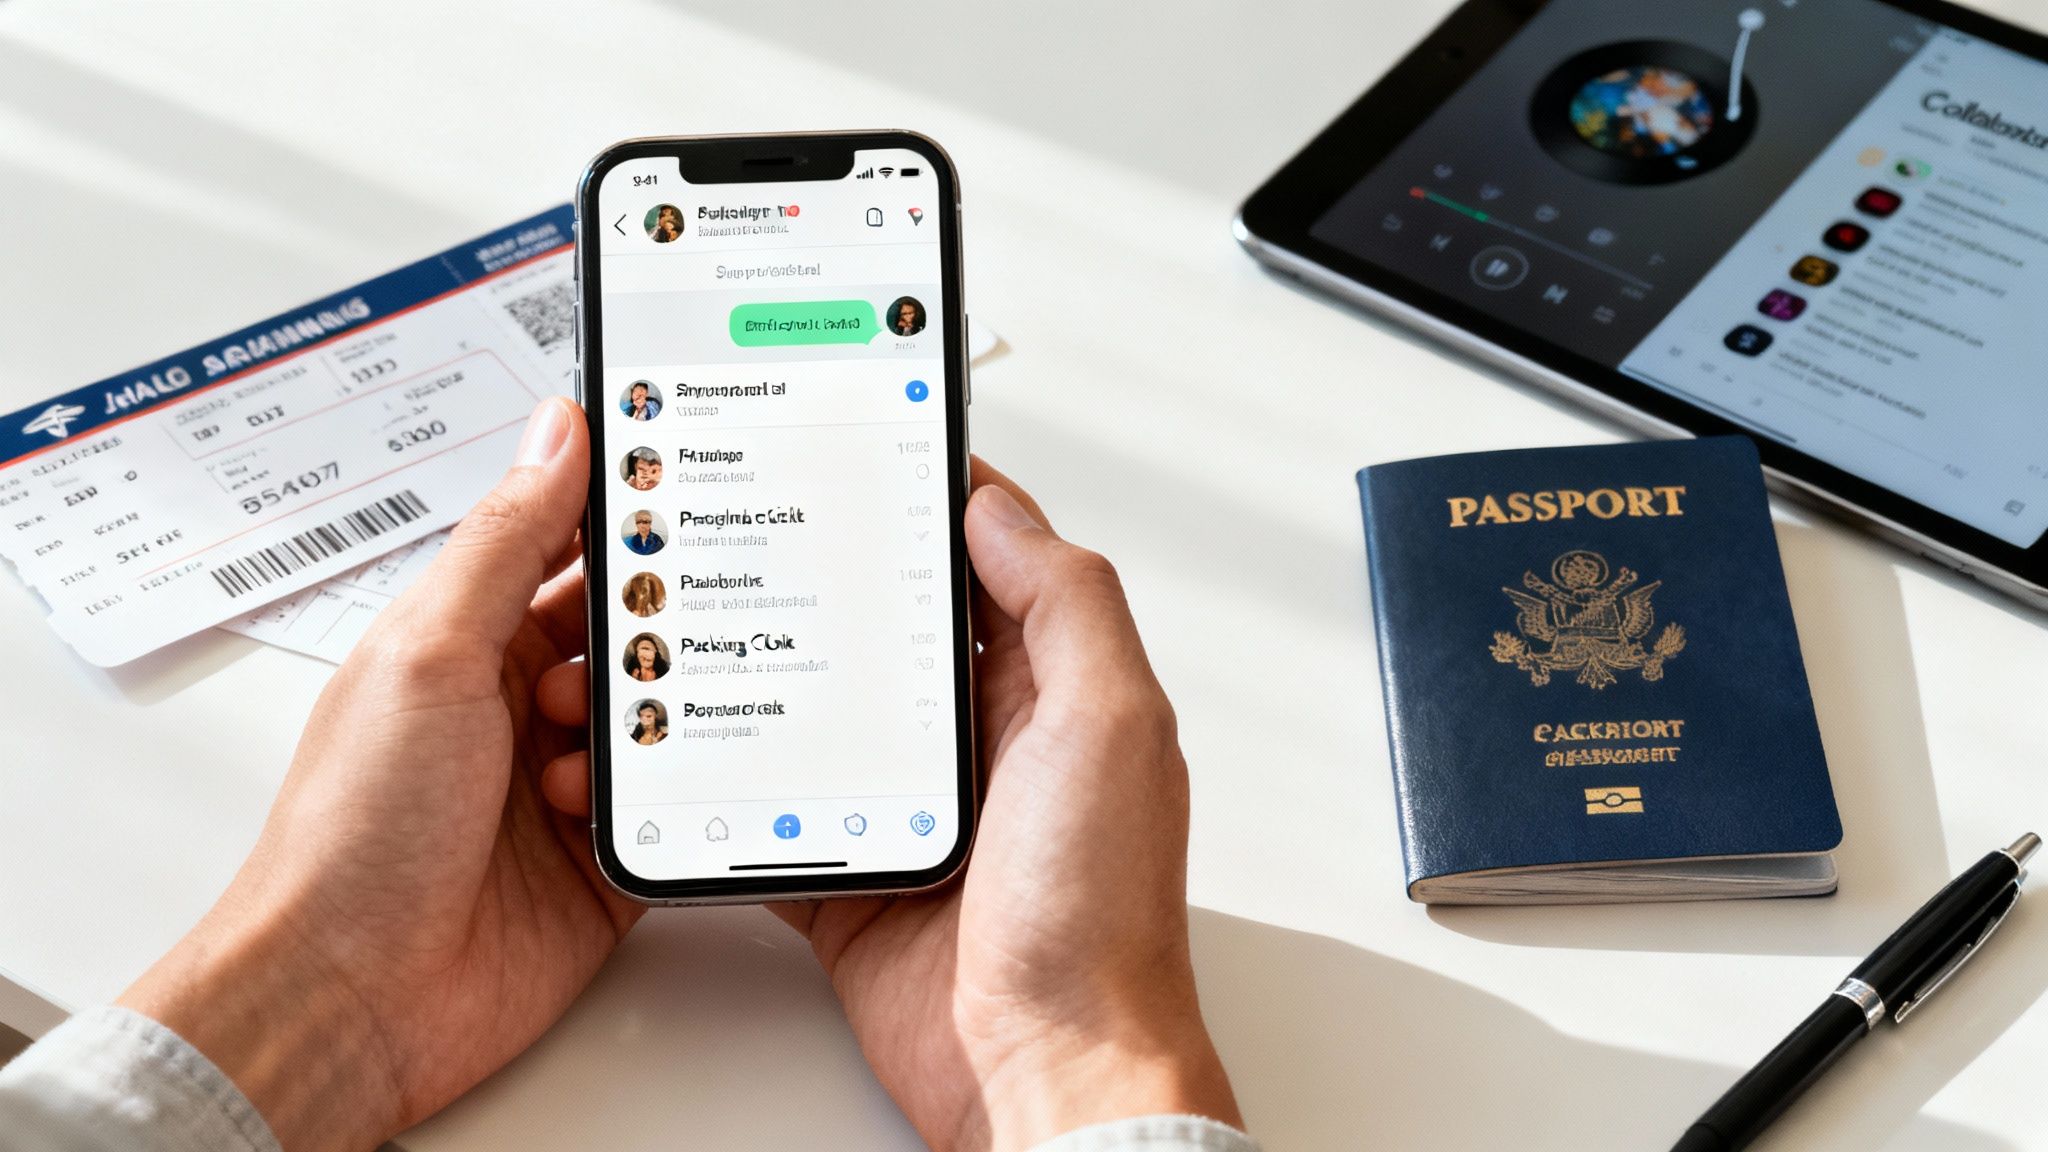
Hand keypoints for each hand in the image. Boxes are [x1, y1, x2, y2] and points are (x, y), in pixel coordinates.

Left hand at [120, 398, 641, 1151]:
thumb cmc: (356, 829)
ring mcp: (567, 785)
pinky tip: (620, 810)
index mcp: (469, 640)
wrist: (352, 994)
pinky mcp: (608, 859)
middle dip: (656, 633)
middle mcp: (521, 706)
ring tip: (609, 743)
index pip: (566, 549)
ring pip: (666, 720)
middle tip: (666, 632)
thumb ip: (506, 540)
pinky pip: (680, 808)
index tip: (687, 484)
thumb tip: (557, 429)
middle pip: (630, 635)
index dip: (624, 518)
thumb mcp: (431, 653)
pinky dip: (674, 802)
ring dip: (655, 726)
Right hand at [540, 459, 1241, 1149]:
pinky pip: (779, 807)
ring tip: (699, 621)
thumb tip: (999, 508)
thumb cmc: (1099, 917)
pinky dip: (731, 783)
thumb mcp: (1111, 727)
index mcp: (1049, 690)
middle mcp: (981, 740)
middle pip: (886, 628)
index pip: (983, 560)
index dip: (928, 497)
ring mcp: (913, 808)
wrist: (1047, 1071)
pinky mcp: (855, 874)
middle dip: (824, 575)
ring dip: (767, 675)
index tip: (863, 440)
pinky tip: (688, 749)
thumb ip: (1065, 606)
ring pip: (824, 711)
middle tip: (750, 515)